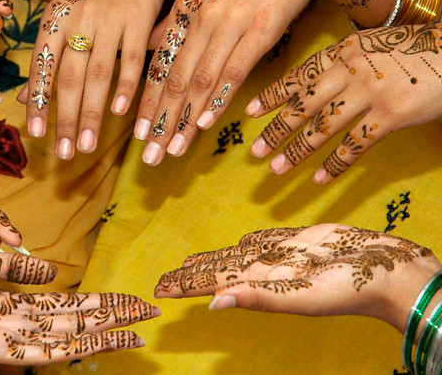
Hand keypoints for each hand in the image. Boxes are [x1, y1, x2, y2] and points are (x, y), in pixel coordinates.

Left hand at [0, 243, 155, 363]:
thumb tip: (52, 273)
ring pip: (65, 340)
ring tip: (137, 329)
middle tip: (147, 311)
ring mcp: (5, 340)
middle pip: (73, 324)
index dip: (96, 304)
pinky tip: (99, 340)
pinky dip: (73, 345)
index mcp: (9, 303)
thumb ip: (15, 268)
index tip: (125, 299)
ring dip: (102, 334)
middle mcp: (12, 325)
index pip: (63, 308)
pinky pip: (38, 349)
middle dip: (110, 319)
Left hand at [18, 0, 176, 159]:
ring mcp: (108, 19)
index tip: (37, 135)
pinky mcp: (138, 19)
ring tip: (88, 146)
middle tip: (67, 153)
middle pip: (69, 79)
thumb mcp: (63, 13)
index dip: (38, 103)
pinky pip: (131, 59)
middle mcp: (77, 19)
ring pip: (98, 75)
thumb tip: (27, 98)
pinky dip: (125, 87)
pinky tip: (120, 112)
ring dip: (93, 115)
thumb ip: (49, 54)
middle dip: (67, 120)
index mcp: (54, 19)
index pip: (41, 68)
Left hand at [135, 0, 395, 165]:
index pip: (159, 67)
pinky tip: (205, 124)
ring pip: (200, 81)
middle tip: (149, 156)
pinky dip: (219, 99)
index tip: (138, 135)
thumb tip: (150, 48)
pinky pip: (234, 70)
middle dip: (160, 122)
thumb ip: (175, 23)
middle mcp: (200, 20)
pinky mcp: (261, 30)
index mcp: (183, 11)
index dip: (147, 103)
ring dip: (185, 120)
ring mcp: (230, 25)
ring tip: (173, 151)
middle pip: (175, 80)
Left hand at [155, 224, 440, 332]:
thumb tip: (213, 303)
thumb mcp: (299, 296)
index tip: (160, 289)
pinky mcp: (299, 242)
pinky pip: (265, 241)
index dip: (185, 285)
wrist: (386, 271)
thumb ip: (257, 298)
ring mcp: (281, 256)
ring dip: (212, 259)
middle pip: (218, 270)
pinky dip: (247, 243)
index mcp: (260, 284)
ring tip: (192, 262)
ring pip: (235, 256)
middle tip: (167, 278)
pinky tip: (238, 245)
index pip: (211, 283)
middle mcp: (265, 271)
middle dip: (191, 275)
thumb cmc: (346, 288)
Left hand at [247, 24, 441, 183]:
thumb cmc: (407, 53)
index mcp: (341, 53)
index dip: (271, 95)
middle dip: (276, 129)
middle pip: (304, 105)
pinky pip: (355, 144)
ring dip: (297, 151)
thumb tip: (306, 86)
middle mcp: (350, 71)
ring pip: (323, 127)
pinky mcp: (390, 115)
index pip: (297, 76)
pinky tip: (318, 178)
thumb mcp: (367, 47)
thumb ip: (338, 63)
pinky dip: (334, 164)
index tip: (249, 112)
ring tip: (276, 168)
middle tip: (255, 150)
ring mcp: (369, 93)